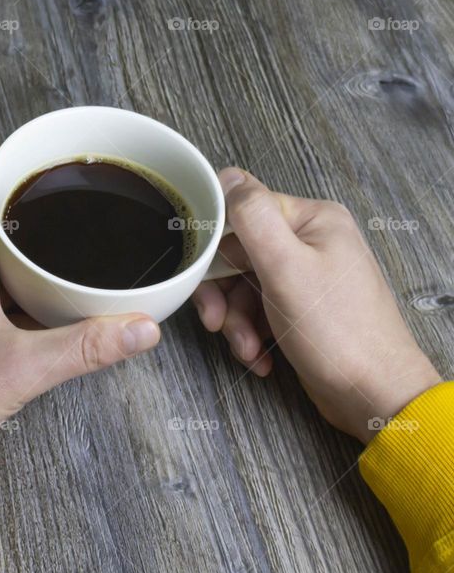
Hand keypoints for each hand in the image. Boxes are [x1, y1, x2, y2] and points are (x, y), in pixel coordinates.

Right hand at [192, 168, 440, 442]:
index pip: (242, 212)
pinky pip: (257, 311)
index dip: (214, 245)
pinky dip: (251, 335)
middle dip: (223, 295)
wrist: (373, 396)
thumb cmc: (339, 334)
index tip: (200, 274)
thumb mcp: (286, 268)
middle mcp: (310, 243)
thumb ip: (252, 218)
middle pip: (237, 254)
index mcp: (312, 221)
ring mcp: (305, 277)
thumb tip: (226, 176)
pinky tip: (260, 356)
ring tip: (247, 349)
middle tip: (217, 322)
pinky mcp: (299, 309)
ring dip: (236, 322)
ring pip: (243, 288)